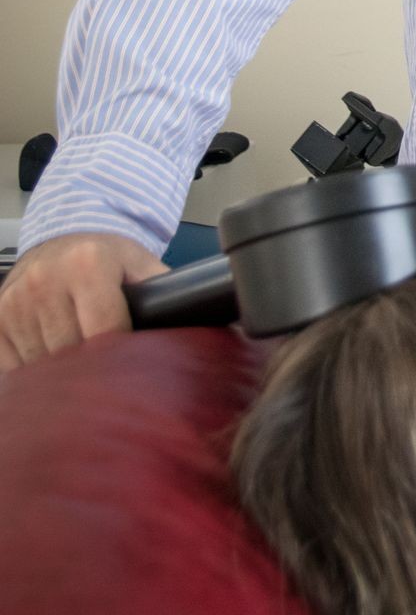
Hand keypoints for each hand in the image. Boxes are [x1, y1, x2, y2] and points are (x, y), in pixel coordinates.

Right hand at [0, 232, 166, 369]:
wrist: (64, 238)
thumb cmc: (109, 259)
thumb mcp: (142, 266)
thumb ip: (165, 296)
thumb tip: (198, 330)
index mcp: (88, 263)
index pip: (106, 331)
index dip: (121, 358)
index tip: (132, 374)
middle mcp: (46, 278)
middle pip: (73, 353)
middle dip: (92, 369)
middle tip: (108, 376)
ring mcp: (16, 300)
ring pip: (42, 365)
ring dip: (61, 375)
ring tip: (79, 365)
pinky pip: (13, 366)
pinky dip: (32, 374)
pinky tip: (50, 365)